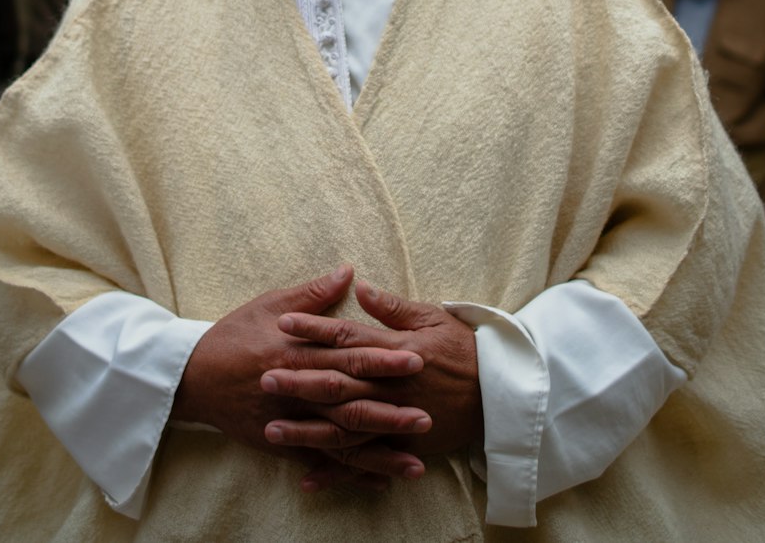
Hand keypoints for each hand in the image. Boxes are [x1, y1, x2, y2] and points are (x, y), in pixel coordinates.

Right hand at [172, 265, 429, 481]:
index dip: (382, 358)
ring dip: (378, 451)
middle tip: (427, 415)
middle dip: (389, 410)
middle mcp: (298, 388)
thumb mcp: (270, 303)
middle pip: (349, 401)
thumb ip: (313, 294)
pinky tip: (378, 484)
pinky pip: (321, 461)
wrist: (194, 376)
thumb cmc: (235, 334)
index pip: (348, 355)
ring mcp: (291, 420)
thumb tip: (349, 271)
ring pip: (340, 439)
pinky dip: (349, 474)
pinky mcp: (282, 443)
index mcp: (298, 350)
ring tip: (415, 463)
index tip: (415, 359)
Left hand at [262, 279, 482, 488]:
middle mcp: (391, 386)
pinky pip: (366, 463)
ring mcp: (396, 419)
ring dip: (308, 431)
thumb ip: (392, 307)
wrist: (501, 392)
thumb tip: (359, 286)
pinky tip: (307, 478)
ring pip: (345, 428)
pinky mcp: (403, 447)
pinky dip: (337, 473)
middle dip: (299, 382)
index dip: (314, 330)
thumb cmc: (464, 347)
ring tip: (272, 431)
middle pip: (338, 384)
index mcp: (395, 350)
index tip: (283, 323)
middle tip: (263, 379)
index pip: (347, 337)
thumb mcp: (432, 316)